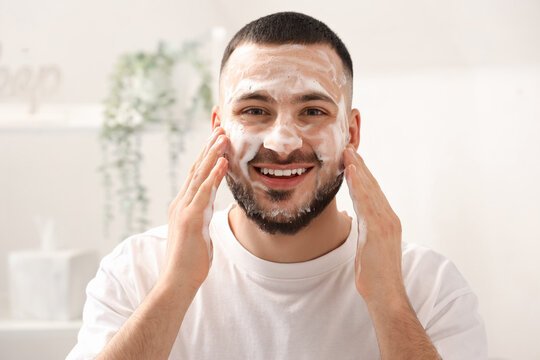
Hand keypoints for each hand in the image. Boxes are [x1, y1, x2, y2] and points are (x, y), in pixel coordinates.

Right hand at [159, 127, 228, 290]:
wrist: (177, 280)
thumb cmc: (190, 260)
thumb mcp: (198, 232)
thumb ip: (201, 216)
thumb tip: (209, 207)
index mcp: (184, 205)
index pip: (197, 174)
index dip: (207, 154)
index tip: (217, 137)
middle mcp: (181, 202)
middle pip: (197, 168)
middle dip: (209, 146)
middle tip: (220, 126)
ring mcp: (184, 209)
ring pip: (199, 175)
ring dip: (212, 154)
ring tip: (223, 135)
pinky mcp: (190, 219)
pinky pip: (204, 192)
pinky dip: (214, 175)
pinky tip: (222, 161)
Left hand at [343, 145, 405, 305]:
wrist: (386, 295)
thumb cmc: (375, 275)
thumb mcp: (367, 246)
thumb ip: (364, 229)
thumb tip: (353, 218)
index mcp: (387, 222)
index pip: (373, 193)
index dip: (362, 175)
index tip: (352, 160)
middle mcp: (389, 218)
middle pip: (372, 186)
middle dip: (360, 166)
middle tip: (349, 148)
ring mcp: (385, 223)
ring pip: (370, 189)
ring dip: (358, 169)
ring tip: (348, 152)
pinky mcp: (378, 229)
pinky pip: (366, 202)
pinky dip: (359, 184)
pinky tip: (352, 171)